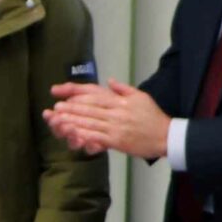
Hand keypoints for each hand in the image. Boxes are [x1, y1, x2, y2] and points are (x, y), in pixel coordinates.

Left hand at [45, 79, 169, 159]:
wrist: (167, 136)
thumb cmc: (153, 117)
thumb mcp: (141, 96)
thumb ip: (123, 89)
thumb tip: (110, 80)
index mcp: (120, 101)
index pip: (94, 94)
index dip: (76, 94)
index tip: (62, 94)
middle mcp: (116, 112)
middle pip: (89, 108)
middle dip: (70, 108)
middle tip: (55, 108)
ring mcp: (116, 127)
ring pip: (90, 122)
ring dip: (72, 121)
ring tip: (58, 120)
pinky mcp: (117, 141)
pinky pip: (97, 137)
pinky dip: (83, 136)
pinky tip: (72, 135)